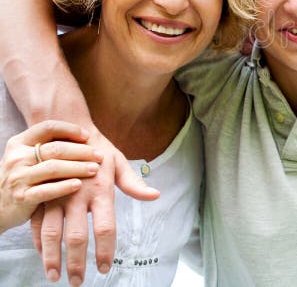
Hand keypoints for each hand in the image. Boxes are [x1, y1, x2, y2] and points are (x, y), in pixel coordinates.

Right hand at [0, 120, 100, 233]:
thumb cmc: (22, 177)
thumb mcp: (28, 157)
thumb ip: (49, 146)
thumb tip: (85, 136)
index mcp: (19, 143)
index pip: (47, 127)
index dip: (70, 130)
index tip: (88, 135)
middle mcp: (16, 158)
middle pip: (55, 149)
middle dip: (81, 151)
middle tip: (100, 155)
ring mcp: (17, 178)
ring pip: (53, 168)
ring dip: (78, 167)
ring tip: (95, 169)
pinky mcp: (21, 198)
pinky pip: (46, 190)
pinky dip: (64, 186)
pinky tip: (79, 184)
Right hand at [33, 128, 159, 284]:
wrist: (68, 131)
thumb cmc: (99, 149)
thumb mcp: (119, 162)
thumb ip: (134, 183)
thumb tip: (155, 196)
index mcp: (100, 190)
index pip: (106, 227)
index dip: (105, 250)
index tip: (105, 268)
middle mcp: (76, 196)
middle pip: (76, 236)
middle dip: (76, 262)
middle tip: (78, 282)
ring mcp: (55, 196)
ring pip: (50, 234)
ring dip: (52, 258)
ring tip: (55, 277)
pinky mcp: (40, 196)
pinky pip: (35, 224)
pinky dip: (37, 243)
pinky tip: (42, 256)